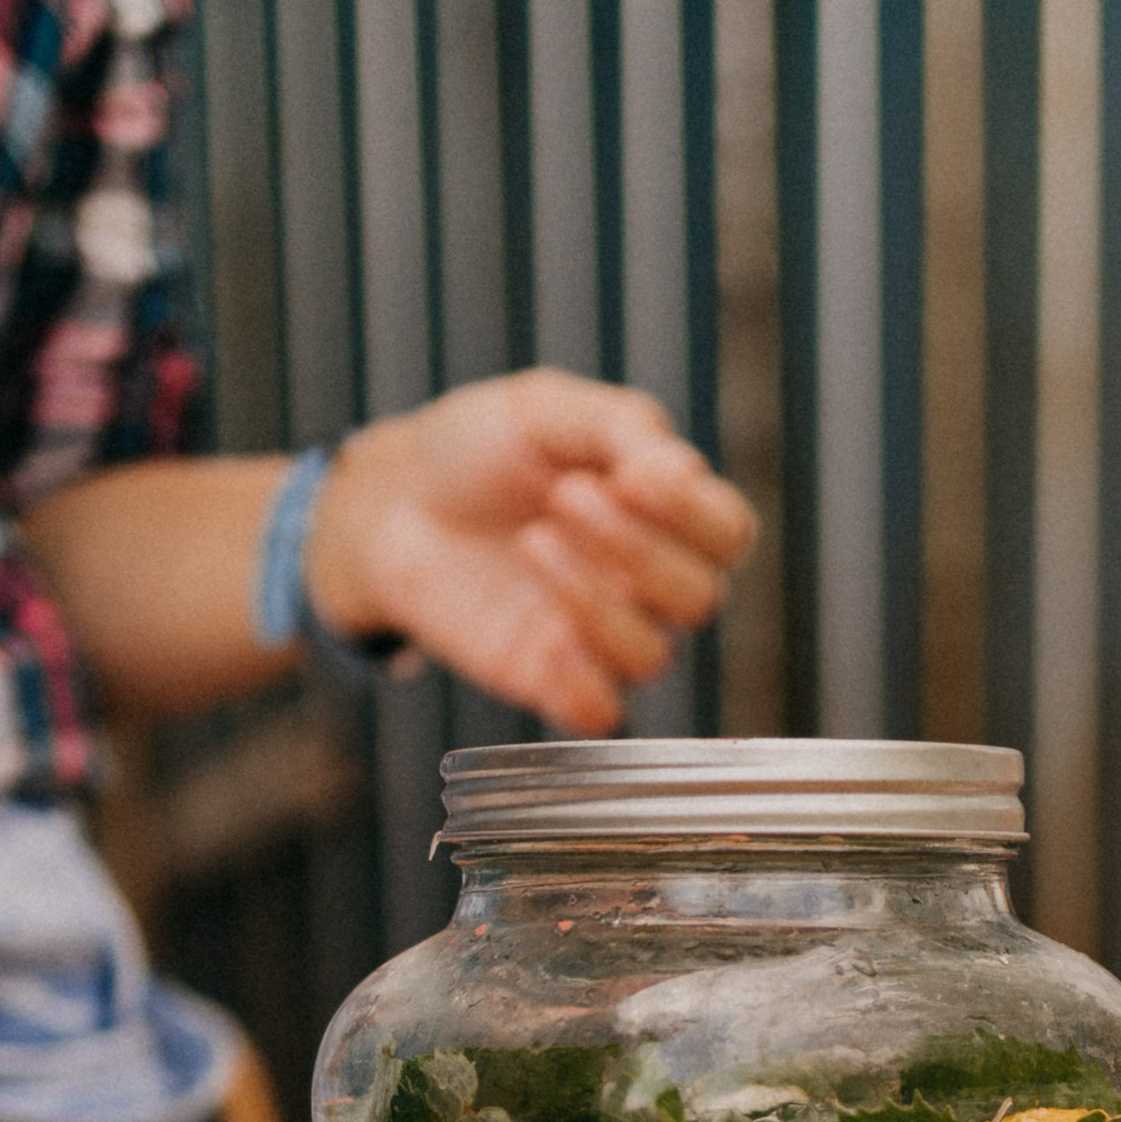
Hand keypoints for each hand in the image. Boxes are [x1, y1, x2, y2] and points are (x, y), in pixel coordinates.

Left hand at [309, 374, 755, 731]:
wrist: (393, 503)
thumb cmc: (478, 450)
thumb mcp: (547, 409)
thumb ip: (621, 429)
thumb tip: (683, 470)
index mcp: (664, 514)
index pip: (727, 533)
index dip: (694, 514)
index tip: (630, 474)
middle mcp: (647, 583)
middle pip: (698, 598)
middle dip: (636, 549)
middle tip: (564, 497)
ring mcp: (602, 638)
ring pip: (651, 656)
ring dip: (596, 600)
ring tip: (533, 541)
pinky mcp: (553, 683)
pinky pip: (601, 712)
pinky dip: (580, 681)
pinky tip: (541, 636)